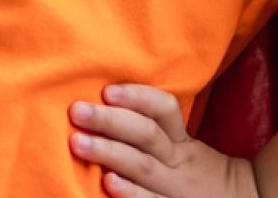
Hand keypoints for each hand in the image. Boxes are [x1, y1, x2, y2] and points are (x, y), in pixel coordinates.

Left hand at [69, 84, 259, 197]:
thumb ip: (155, 133)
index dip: (137, 98)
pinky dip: (131, 194)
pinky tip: (108, 186)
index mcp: (181, 143)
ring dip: (110, 154)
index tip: (107, 91)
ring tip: (79, 144)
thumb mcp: (186, 151)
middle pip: (146, 136)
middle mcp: (178, 163)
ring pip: (143, 167)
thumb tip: (106, 104)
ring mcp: (175, 189)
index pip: (164, 111)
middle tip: (77, 111)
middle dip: (110, 121)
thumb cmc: (200, 177)